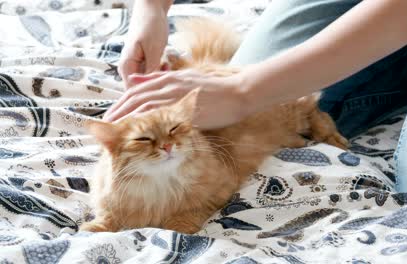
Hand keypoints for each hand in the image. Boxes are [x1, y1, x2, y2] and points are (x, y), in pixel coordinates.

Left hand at [103, 70, 250, 129]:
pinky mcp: (186, 108)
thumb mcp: (187, 79)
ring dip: (127, 117)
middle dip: (118, 111)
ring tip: (114, 130)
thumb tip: (139, 80)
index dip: (122, 102)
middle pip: (136, 97)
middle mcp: (169, 85)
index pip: (138, 90)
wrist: (239, 92)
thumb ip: (163, 79)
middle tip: (105, 124)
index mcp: (169, 79)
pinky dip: (147, 123)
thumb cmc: (216, 89)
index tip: (112, 114)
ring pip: (144, 105)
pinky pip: (162, 116)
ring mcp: (178, 96)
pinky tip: (137, 132)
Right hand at [118, 0, 168, 87]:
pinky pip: (153, 74)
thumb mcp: (154, 50)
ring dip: (160, 78)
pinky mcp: (145, 63)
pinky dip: (161, 71)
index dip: (147, 95)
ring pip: (149, 81)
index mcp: (126, 66)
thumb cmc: (150, 25)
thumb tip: (151, 89)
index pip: (133, 92)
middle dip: (156, 85)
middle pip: (142, 88)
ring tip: (167, 66)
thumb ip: (151, 71)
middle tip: (168, 75)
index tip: (162, 90)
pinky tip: (166, 63)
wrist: (152, 9)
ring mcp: (137, 66)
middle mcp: (129, 68)